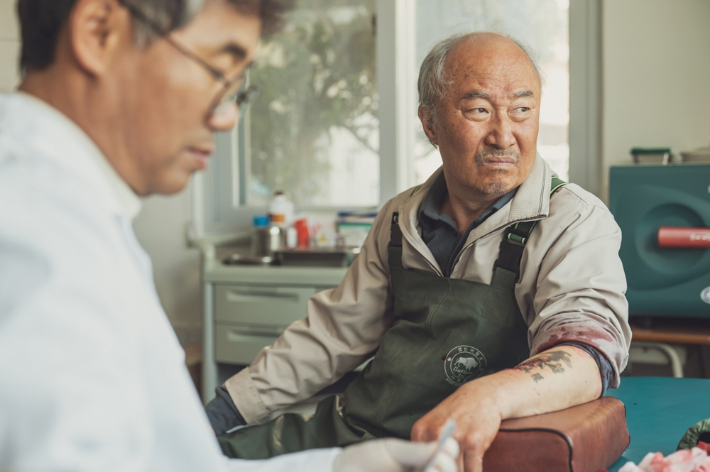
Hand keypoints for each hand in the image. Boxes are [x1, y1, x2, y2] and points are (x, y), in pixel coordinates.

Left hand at [332, 437, 458, 471]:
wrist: (342, 471)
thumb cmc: (365, 461)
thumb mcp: (391, 450)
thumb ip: (414, 451)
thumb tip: (440, 446)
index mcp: (421, 467)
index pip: (445, 465)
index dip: (450, 456)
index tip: (449, 444)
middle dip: (448, 468)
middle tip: (441, 457)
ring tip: (431, 467)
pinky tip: (425, 471)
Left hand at [411, 381, 502, 471]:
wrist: (483, 395)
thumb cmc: (458, 412)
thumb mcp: (435, 425)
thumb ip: (427, 447)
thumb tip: (429, 470)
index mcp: (420, 431)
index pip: (421, 464)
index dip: (432, 470)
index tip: (438, 468)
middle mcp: (434, 433)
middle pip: (438, 469)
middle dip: (446, 471)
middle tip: (452, 467)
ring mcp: (454, 437)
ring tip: (463, 465)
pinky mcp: (474, 442)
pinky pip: (472, 471)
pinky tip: (474, 467)